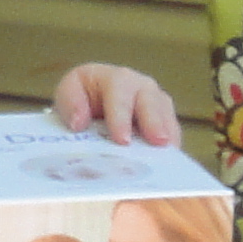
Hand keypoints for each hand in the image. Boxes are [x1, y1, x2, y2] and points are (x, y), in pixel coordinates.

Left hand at [51, 63, 179, 145]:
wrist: (95, 100)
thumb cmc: (83, 96)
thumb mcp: (69, 92)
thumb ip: (70, 103)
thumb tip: (78, 123)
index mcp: (116, 78)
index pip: (120, 95)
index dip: (121, 117)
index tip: (122, 139)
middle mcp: (141, 87)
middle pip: (151, 102)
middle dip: (154, 122)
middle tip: (158, 143)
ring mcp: (157, 102)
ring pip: (166, 115)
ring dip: (168, 134)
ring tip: (169, 155)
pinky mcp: (165, 120)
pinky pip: (172, 131)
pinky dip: (172, 146)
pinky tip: (168, 163)